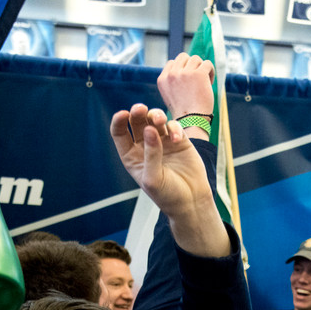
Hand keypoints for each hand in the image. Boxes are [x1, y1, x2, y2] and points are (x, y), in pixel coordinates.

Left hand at [110, 104, 225, 256]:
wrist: (191, 200)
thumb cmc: (168, 195)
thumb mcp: (154, 178)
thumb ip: (151, 154)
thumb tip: (150, 129)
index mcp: (131, 156)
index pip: (120, 133)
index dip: (119, 121)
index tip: (123, 114)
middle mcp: (144, 146)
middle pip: (137, 121)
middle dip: (138, 112)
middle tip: (141, 109)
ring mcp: (162, 141)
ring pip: (155, 119)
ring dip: (156, 115)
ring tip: (160, 121)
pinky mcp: (178, 140)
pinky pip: (173, 125)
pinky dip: (174, 127)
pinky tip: (177, 139)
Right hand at [157, 54, 214, 135]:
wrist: (192, 121)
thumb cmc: (185, 112)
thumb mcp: (171, 95)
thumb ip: (174, 80)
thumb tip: (185, 65)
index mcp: (162, 80)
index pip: (172, 63)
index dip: (182, 70)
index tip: (188, 83)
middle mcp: (171, 75)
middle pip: (184, 57)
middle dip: (191, 66)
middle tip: (196, 80)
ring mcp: (184, 73)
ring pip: (196, 59)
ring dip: (201, 68)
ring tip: (204, 82)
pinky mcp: (198, 74)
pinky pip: (207, 63)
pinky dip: (211, 72)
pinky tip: (210, 82)